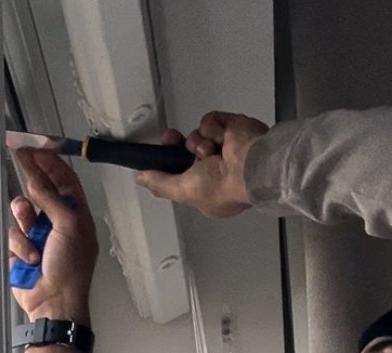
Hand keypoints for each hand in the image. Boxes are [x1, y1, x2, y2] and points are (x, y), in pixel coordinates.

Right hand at [7, 148, 97, 319]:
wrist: (54, 304)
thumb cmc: (70, 271)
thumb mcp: (68, 226)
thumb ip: (51, 198)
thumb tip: (36, 177)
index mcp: (76, 213)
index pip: (63, 178)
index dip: (50, 162)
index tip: (35, 148)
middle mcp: (58, 222)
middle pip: (39, 191)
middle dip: (31, 183)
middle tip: (20, 160)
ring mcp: (39, 236)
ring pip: (22, 212)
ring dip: (24, 220)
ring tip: (30, 234)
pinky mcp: (22, 251)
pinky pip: (13, 235)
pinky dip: (20, 246)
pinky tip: (30, 259)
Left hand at [137, 111, 268, 217]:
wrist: (251, 166)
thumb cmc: (219, 186)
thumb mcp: (183, 191)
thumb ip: (160, 184)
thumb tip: (140, 179)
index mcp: (205, 189)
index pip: (181, 173)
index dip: (169, 163)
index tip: (159, 154)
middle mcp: (214, 169)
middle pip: (185, 151)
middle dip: (176, 145)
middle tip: (171, 139)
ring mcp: (224, 147)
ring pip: (197, 136)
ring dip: (199, 143)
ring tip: (212, 151)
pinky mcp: (231, 127)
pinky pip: (211, 122)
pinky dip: (214, 128)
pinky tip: (223, 138)